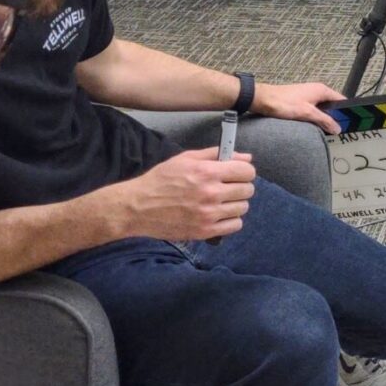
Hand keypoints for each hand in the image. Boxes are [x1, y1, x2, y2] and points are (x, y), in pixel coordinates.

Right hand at [112, 146, 256, 241]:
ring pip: (243, 208)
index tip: (238, 173)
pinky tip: (218, 214)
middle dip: (241, 186)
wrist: (138, 207)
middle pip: (247, 190)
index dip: (245, 171)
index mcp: (206, 172)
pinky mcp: (205, 231)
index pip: (246, 171)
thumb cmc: (161, 180)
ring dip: (235, 204)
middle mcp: (210, 193)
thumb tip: (246, 157)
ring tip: (220, 201)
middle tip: (228, 187)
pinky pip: (235, 225)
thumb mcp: (185, 159)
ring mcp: (209, 214)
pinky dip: (230, 220)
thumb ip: (216, 155)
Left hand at [253, 81, 344, 134]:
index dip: (347, 111)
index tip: (352, 122)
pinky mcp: (300, 102)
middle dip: (336, 117)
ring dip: (325, 119)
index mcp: (321, 90)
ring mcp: (308, 96)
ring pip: (322, 109)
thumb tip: (337, 128)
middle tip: (341, 130)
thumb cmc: (283, 102)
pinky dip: (316, 119)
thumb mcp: (307, 113)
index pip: (341, 100)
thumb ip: (324, 121)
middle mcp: (316, 91)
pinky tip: (316, 128)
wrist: (262, 100)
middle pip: (332, 105)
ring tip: (329, 131)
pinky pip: (314, 111)